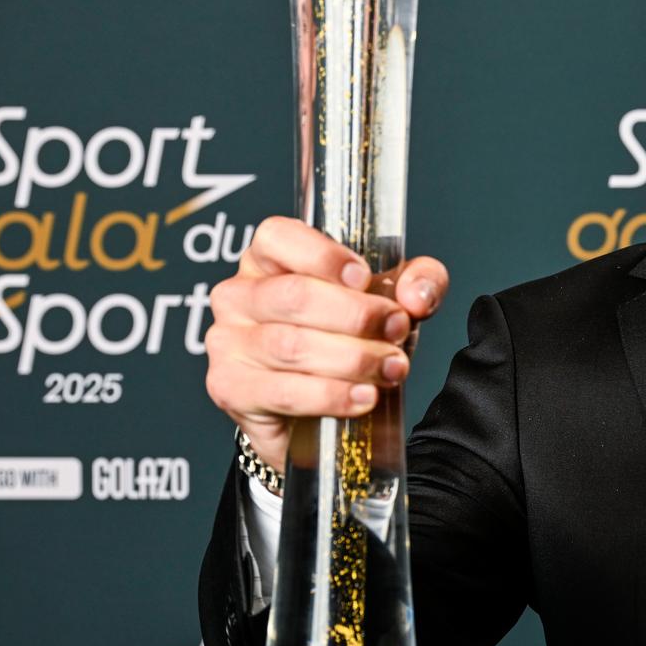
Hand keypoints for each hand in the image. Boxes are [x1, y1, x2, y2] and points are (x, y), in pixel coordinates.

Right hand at [204, 216, 449, 472]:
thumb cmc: (345, 339)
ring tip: (390, 368)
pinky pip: (284, 391)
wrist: (315, 409)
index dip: (323, 256)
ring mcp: (229, 342)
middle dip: (357, 315)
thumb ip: (417, 282)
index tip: (365, 277)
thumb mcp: (389, 299)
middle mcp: (240, 295)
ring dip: (353, 359)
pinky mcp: (232, 388)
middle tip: (396, 330)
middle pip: (294, 295)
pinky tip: (362, 396)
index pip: (278, 237)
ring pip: (291, 345)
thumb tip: (416, 295)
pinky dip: (332, 396)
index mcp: (269, 260)